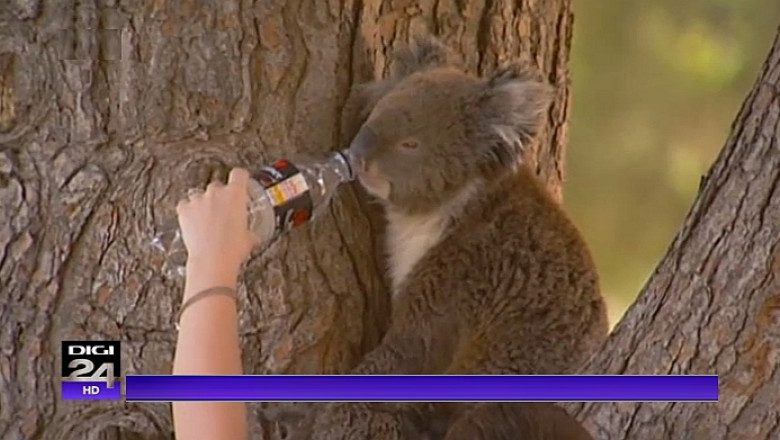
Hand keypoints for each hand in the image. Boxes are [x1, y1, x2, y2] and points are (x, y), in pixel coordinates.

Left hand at [176, 168, 256, 286]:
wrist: (212, 260)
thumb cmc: (232, 249)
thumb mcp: (249, 238)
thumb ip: (248, 229)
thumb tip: (250, 234)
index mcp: (236, 195)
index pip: (239, 174)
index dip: (240, 178)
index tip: (239, 181)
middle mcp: (216, 193)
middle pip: (218, 185)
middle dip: (220, 196)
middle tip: (223, 212)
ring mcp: (198, 200)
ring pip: (199, 194)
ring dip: (203, 203)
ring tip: (206, 219)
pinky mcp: (184, 210)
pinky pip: (185, 204)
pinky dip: (188, 211)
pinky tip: (193, 221)